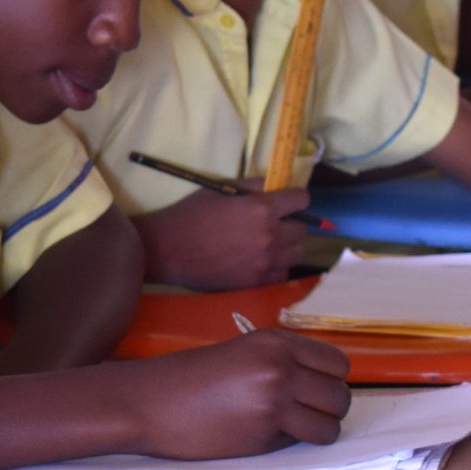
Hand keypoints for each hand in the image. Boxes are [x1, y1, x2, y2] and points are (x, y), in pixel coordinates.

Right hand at [123, 328, 351, 456]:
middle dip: (327, 409)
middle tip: (303, 415)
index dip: (330, 381)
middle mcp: (281, 366)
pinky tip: (263, 435)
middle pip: (340, 394)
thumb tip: (318, 386)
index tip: (314, 391)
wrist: (149, 402)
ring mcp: (275, 399)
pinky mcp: (264, 431)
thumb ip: (279, 363)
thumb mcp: (240, 354)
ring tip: (290, 429)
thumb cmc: (187, 380)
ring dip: (317, 430)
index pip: (338, 363)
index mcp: (275, 341)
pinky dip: (291, 443)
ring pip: (331, 423)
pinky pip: (301, 441)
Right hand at [134, 184, 310, 290]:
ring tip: (269, 244)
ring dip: (286, 247)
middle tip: (274, 224)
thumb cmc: (191, 215)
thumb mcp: (221, 189)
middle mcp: (270, 236)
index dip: (295, 198)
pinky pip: (282, 275)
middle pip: (302, 230)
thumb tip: (275, 187)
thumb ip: (253, 186)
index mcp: (262, 208)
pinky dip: (276, 268)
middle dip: (291, 224)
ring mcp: (265, 263)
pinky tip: (261, 262)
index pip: (302, 199)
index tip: (288, 201)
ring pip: (296, 254)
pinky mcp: (256, 283)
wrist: (168, 250)